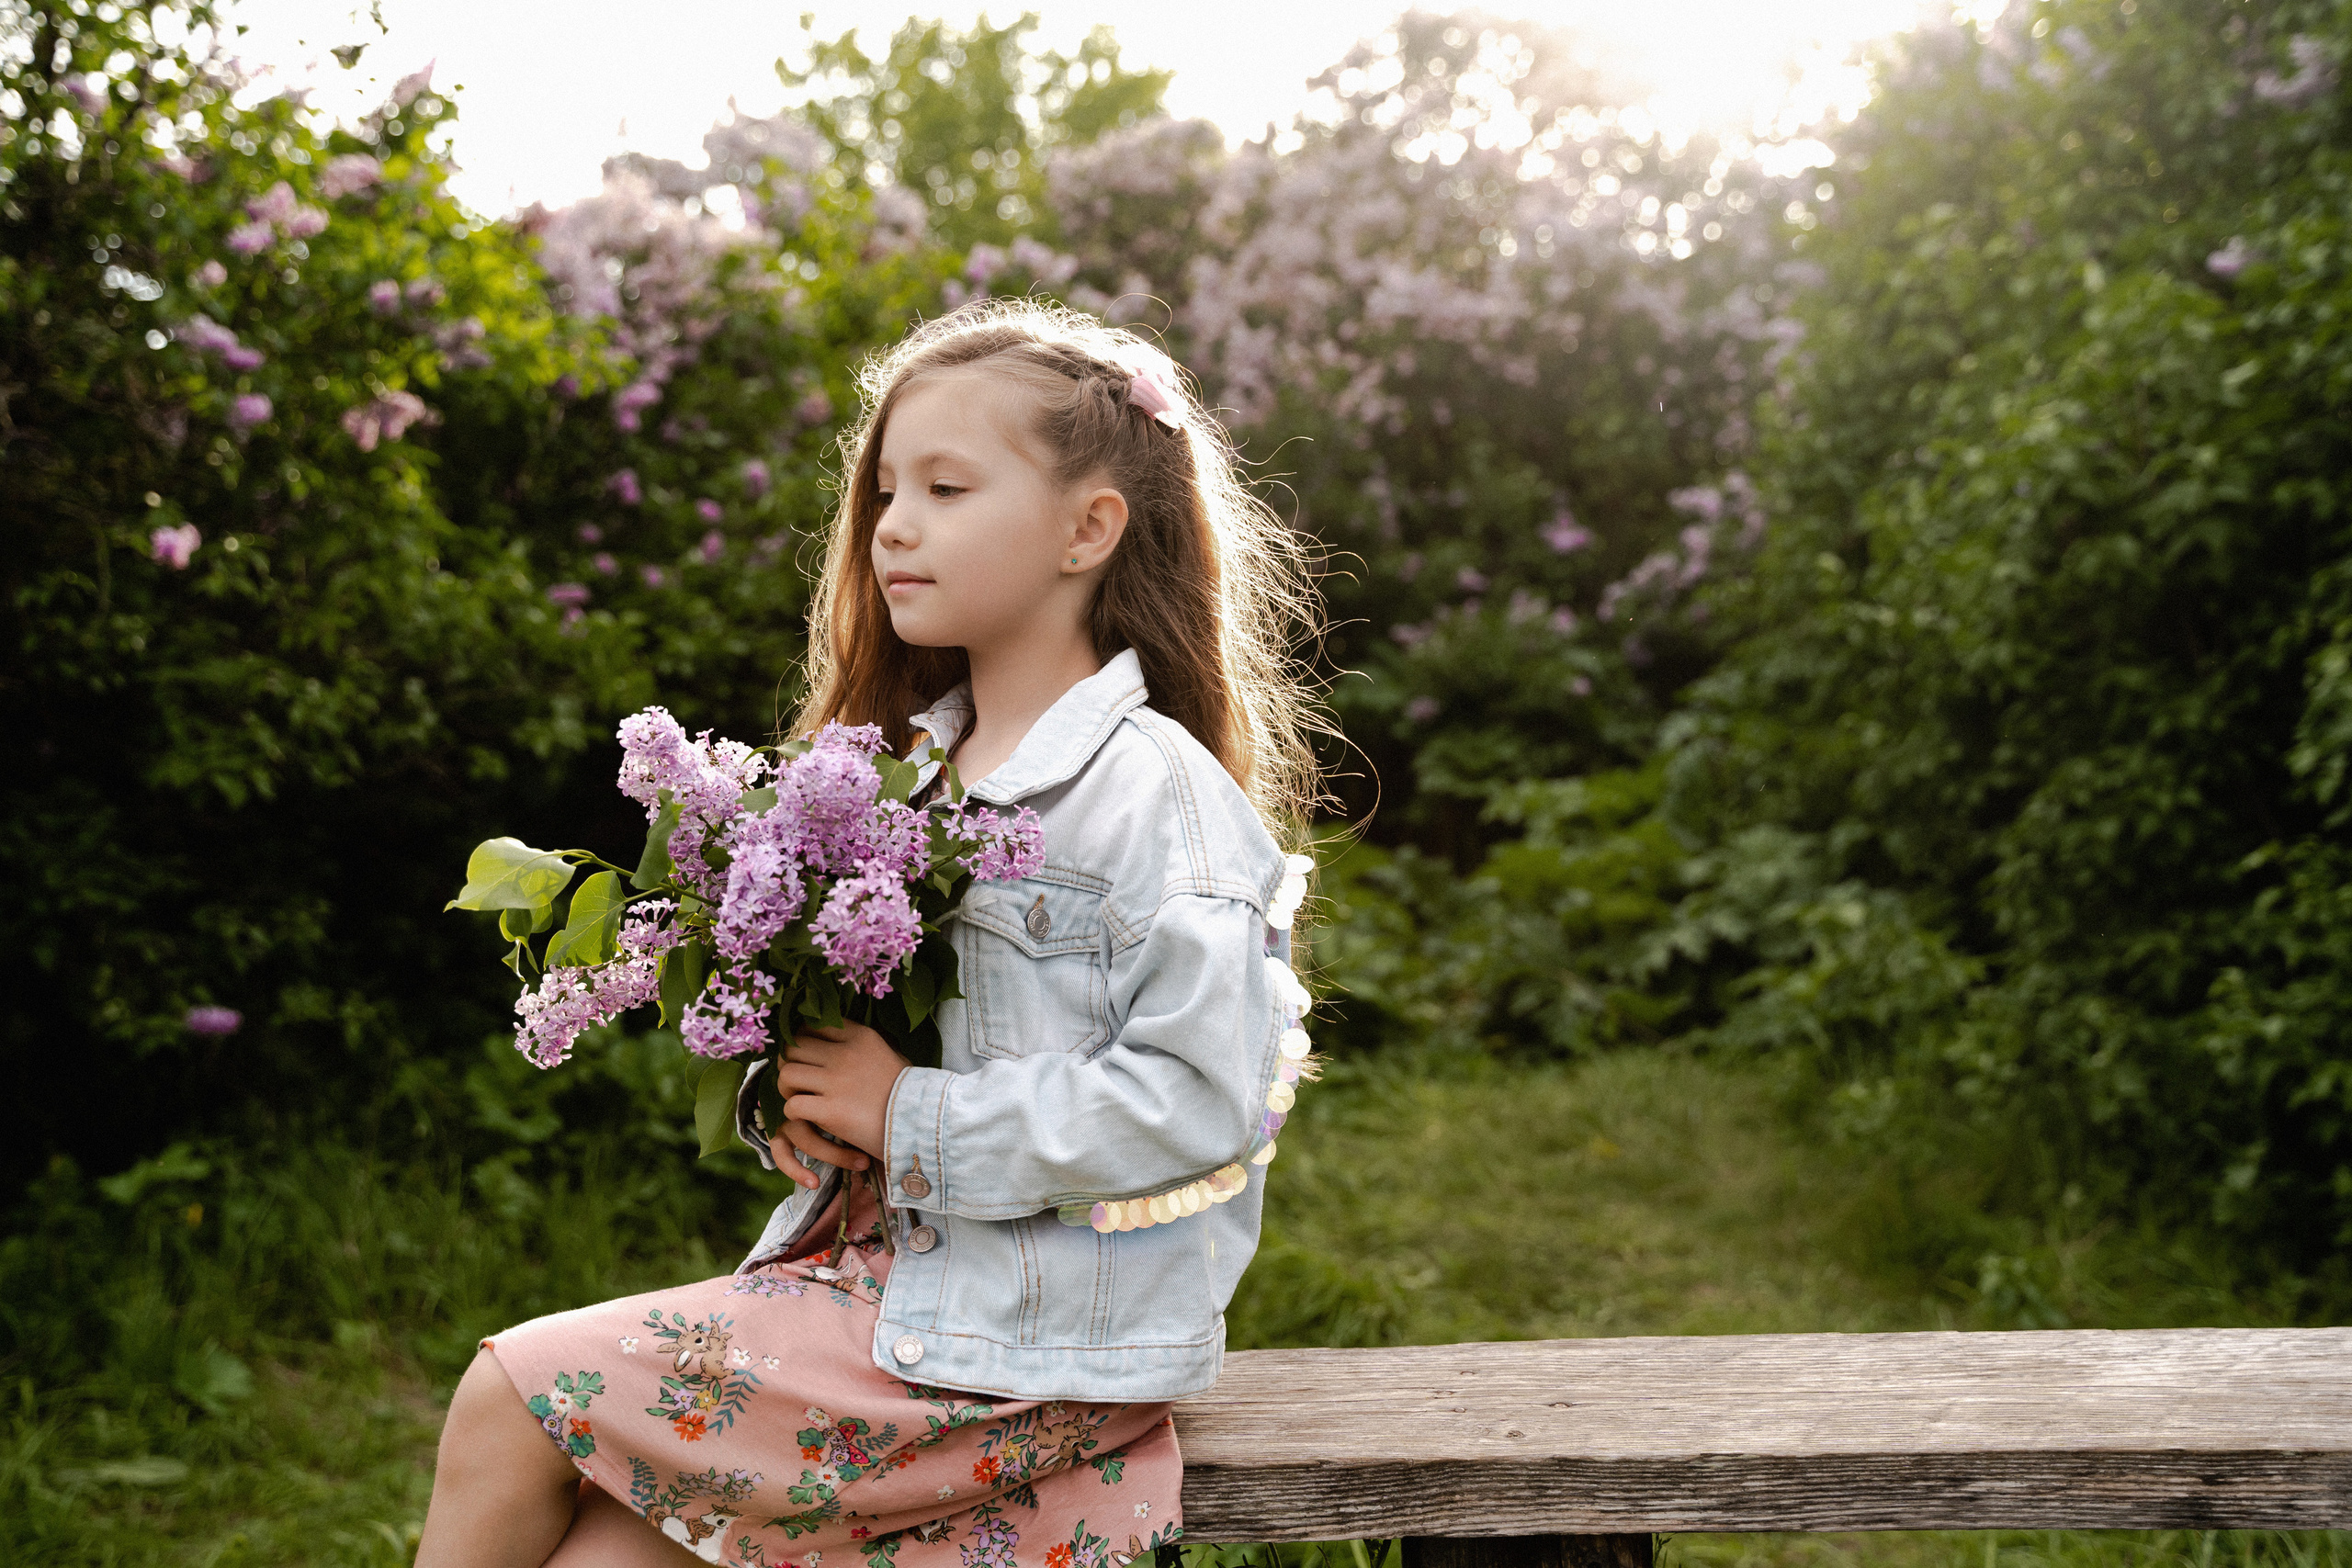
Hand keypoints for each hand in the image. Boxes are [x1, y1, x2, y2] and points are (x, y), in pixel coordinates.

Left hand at [768, 1023, 908, 1189]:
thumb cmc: (909, 1093)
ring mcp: (836, 1082)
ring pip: (787, 1074)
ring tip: (797, 1097)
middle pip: (794, 1047)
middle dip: (790, 1063)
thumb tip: (839, 1036)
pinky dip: (793, 1113)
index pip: (813, 1025)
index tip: (806, 1056)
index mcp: (860, 1036)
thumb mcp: (891, 1054)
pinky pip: (792, 1105)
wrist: (921, 1123)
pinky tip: (806, 1118)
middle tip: (797, 1080)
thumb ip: (864, 1044)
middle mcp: (845, 1054)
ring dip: (786, 1088)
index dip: (802, 1040)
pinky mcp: (830, 1111)